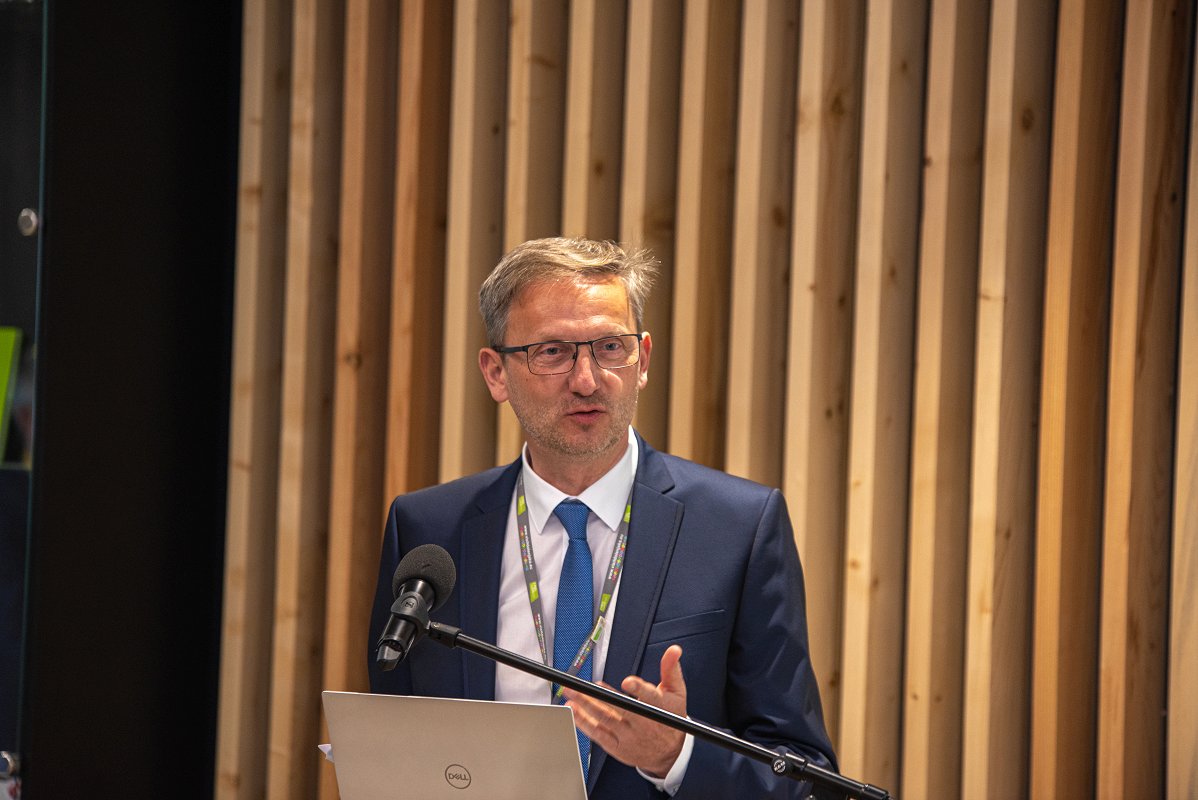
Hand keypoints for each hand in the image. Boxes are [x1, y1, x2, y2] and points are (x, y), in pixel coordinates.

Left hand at [562, 644, 687, 777]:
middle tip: (580, 686)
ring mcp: (629, 736)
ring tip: (571, 694)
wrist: (668, 754)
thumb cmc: (670, 719)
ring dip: (585, 707)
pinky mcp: (618, 747)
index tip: (627, 682)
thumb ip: (671, 670)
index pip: (648, 696)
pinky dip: (585, 724)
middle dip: (597, 697)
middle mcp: (642, 723)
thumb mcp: (677, 693)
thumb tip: (674, 650)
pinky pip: (599, 735)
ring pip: (604, 720)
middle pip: (618, 708)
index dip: (639, 689)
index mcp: (657, 708)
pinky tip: (574, 712)